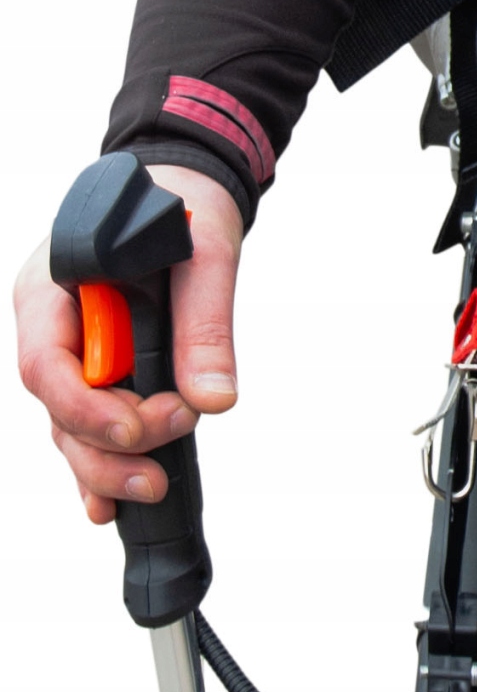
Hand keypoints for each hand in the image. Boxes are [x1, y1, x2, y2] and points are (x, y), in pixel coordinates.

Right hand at [14, 164, 242, 523]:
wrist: (185, 188)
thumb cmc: (184, 206)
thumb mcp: (206, 254)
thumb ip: (204, 324)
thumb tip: (215, 400)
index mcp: (54, 287)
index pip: (45, 364)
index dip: (86, 409)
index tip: (138, 428)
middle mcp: (51, 324)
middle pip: (57, 408)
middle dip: (104, 450)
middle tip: (160, 471)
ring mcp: (69, 349)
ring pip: (70, 424)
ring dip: (107, 464)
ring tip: (153, 488)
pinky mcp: (96, 367)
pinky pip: (88, 420)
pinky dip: (101, 460)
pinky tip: (111, 504)